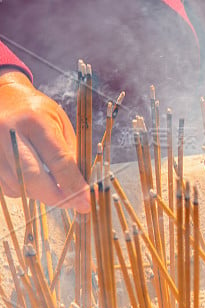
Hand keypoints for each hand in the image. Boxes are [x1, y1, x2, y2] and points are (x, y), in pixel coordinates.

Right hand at [0, 68, 89, 211]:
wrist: (4, 96)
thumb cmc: (38, 112)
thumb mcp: (60, 125)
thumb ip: (69, 154)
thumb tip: (81, 188)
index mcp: (34, 121)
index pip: (58, 161)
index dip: (74, 185)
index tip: (86, 202)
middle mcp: (8, 132)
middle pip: (32, 178)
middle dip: (55, 197)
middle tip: (73, 204)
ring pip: (18, 186)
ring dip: (40, 194)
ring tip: (54, 187)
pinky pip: (7, 187)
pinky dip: (24, 190)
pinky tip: (33, 180)